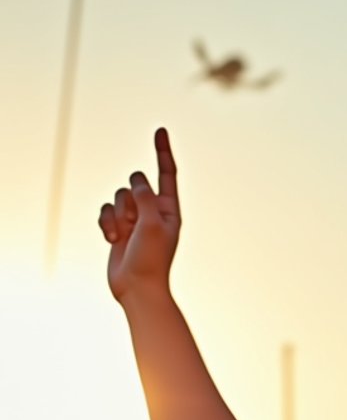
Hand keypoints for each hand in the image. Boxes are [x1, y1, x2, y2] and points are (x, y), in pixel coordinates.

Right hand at [98, 128, 180, 303]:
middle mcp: (152, 211)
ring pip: (117, 196)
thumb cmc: (151, 259)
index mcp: (169, 209)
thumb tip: (138, 180)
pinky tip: (112, 240)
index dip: (163, 151)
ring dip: (116, 216)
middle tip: (134, 222)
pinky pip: (104, 210)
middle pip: (134, 183)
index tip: (160, 130)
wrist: (137, 288)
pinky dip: (105, 223)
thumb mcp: (153, 224)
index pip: (166, 174)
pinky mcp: (117, 227)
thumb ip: (146, 197)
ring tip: (123, 237)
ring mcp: (134, 219)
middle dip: (129, 199)